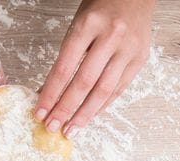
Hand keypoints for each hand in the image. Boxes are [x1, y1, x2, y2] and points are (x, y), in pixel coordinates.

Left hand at [34, 0, 154, 138]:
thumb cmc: (100, 8)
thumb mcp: (77, 24)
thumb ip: (66, 56)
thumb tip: (48, 91)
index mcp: (88, 25)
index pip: (64, 67)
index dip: (50, 93)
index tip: (39, 111)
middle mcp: (110, 37)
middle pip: (84, 82)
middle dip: (65, 109)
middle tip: (52, 126)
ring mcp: (128, 49)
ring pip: (104, 90)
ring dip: (85, 114)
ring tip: (70, 130)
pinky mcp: (140, 59)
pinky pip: (119, 89)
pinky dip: (102, 105)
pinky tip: (89, 116)